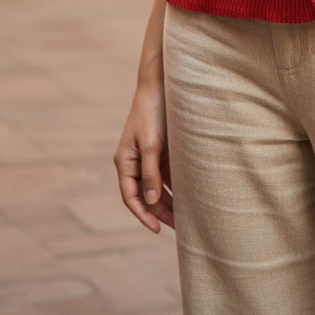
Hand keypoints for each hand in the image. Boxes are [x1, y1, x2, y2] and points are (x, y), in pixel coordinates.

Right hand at [114, 80, 174, 232]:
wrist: (160, 85)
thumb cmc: (152, 112)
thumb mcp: (151, 144)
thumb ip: (151, 173)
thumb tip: (151, 202)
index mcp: (125, 162)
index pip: (131, 196)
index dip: (143, 214)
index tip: (158, 229)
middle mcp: (134, 162)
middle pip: (146, 195)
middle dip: (160, 212)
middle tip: (179, 227)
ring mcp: (148, 157)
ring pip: (157, 187)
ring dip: (169, 201)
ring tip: (186, 217)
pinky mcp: (160, 150)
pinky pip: (167, 175)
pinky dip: (175, 186)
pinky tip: (189, 196)